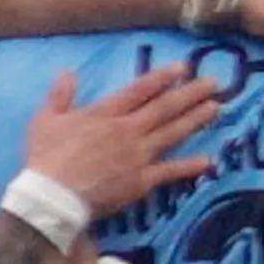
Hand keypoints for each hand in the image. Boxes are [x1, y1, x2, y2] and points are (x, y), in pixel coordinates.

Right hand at [13, 66, 221, 230]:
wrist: (53, 196)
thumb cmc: (47, 158)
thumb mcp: (46, 120)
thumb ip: (60, 95)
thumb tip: (68, 72)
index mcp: (106, 113)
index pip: (140, 90)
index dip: (163, 78)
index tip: (183, 68)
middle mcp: (128, 130)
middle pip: (165, 108)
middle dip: (191, 93)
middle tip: (214, 83)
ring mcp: (138, 155)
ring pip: (173, 133)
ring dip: (196, 120)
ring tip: (217, 108)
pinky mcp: (142, 180)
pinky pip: (170, 172)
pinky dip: (190, 166)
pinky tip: (209, 161)